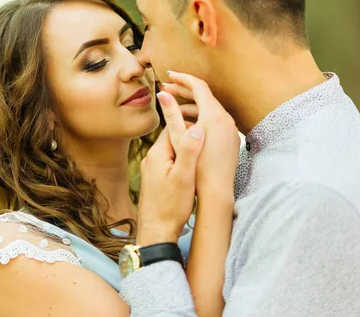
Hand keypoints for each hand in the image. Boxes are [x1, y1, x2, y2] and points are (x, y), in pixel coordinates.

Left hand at [136, 125, 204, 246]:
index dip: (190, 126)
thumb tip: (196, 128)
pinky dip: (181, 164)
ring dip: (186, 153)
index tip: (206, 127)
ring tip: (202, 158)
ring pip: (172, 152)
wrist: (156, 232)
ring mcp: (151, 170)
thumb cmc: (171, 207)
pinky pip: (169, 163)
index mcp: (157, 154)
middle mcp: (151, 159)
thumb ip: (189, 151)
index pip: (173, 128)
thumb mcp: (184, 177)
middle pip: (172, 139)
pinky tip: (192, 172)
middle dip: (189, 139)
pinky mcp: (155, 180)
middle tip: (208, 142)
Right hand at [162, 71, 239, 201]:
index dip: (182, 79)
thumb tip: (161, 93)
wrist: (217, 191)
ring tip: (174, 108)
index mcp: (213, 115)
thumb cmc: (196, 167)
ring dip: (191, 106)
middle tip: (166, 88)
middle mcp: (226, 118)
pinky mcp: (232, 139)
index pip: (198, 86)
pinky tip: (188, 125)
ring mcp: (231, 129)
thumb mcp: (179, 138)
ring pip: (210, 109)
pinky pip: (215, 121)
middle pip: (205, 96)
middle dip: (184, 91)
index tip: (168, 75)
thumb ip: (171, 114)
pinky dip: (201, 117)